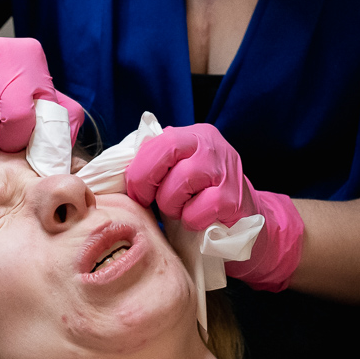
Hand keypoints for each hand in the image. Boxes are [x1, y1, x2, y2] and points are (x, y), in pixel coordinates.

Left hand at [124, 124, 303, 291]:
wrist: (244, 223)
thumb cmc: (199, 198)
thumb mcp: (178, 172)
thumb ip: (155, 165)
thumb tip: (116, 174)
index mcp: (194, 135)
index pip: (157, 141)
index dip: (140, 168)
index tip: (136, 190)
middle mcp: (212, 146)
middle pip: (167, 154)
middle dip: (150, 183)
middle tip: (151, 202)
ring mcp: (226, 171)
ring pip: (179, 184)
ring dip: (172, 206)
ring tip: (180, 211)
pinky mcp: (234, 200)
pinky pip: (197, 211)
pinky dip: (191, 221)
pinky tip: (198, 221)